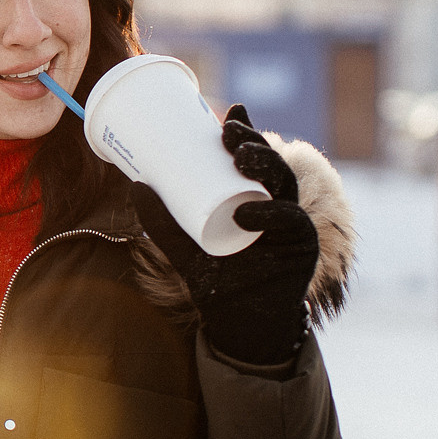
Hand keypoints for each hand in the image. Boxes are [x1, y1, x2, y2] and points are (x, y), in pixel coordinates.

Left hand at [129, 104, 320, 365]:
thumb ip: (162, 222)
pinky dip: (270, 213)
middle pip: (270, 165)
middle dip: (253, 142)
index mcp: (253, 198)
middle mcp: (276, 205)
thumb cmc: (216, 281)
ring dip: (265, 165)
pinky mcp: (302, 247)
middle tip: (228, 132)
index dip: (246, 133)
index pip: (252, 160)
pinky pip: (291, 223)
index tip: (227, 114)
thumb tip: (135, 185)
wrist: (238, 324)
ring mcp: (291, 224)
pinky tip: (247, 211)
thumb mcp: (183, 248)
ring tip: (239, 157)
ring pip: (284, 185)